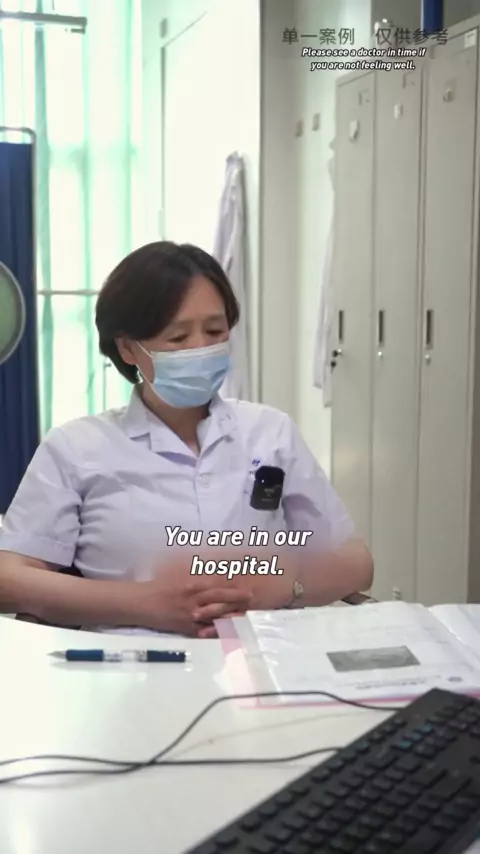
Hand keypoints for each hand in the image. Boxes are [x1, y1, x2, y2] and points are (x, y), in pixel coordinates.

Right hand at [136, 551, 252, 635]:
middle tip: (250, 597)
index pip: (216, 585)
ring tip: (244, 615)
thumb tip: (213, 576)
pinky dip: (215, 631)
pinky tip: (227, 631)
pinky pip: (203, 630)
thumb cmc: (159, 588)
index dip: (231, 586)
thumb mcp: (178, 579)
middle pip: (218, 598)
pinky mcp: (185, 627)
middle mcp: (192, 599)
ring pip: (214, 615)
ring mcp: (189, 614)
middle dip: (235, 598)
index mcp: (191, 585)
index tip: (245, 585)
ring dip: (230, 615)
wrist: (141, 603)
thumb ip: (196, 580)